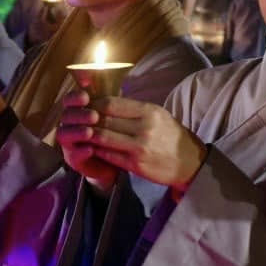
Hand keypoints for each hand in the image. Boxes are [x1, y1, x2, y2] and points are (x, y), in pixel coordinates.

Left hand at [55, 92, 206, 190]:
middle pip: (104, 119)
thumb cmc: (171, 136)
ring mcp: (139, 147)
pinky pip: (108, 155)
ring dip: (88, 135)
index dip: (93, 104)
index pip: (111, 103)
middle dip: (87, 119)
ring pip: (103, 137)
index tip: (85, 105)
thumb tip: (107, 101)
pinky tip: (89, 147)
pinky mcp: (135, 164)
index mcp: (149, 111)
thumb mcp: (158, 115)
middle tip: (76, 119)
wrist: (189, 163)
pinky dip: (95, 150)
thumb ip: (134, 109)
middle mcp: (144, 128)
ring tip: (80, 133)